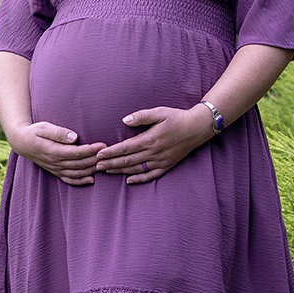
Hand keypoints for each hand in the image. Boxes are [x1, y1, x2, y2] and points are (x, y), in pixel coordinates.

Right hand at [7, 122, 104, 185]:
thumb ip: (59, 132)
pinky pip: (69, 180)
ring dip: (91, 170)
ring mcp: (55, 169)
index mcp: (53, 151)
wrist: (21, 142)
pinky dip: (81, 181)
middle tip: (109, 153)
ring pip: (77, 173)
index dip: (91, 150)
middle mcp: (55, 163)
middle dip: (95, 159)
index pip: (76, 153)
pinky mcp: (55, 172)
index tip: (103, 145)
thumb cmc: (34, 131)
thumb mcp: (44, 127)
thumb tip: (74, 137)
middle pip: (80, 164)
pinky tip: (92, 179)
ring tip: (105, 164)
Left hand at [95, 104, 213, 184]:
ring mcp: (160, 161)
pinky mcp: (167, 166)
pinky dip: (138, 179)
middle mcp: (154, 153)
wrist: (197, 128)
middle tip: (96, 165)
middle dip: (110, 163)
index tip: (98, 154)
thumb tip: (125, 120)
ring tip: (106, 171)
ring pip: (136, 169)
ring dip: (120, 171)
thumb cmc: (177, 117)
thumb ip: (141, 116)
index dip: (111, 152)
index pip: (125, 148)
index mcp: (150, 139)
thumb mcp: (159, 112)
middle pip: (127, 161)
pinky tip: (128, 180)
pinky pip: (150, 176)